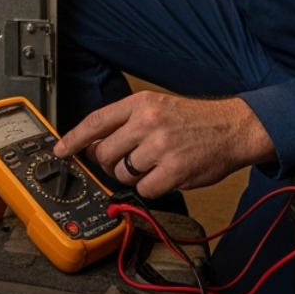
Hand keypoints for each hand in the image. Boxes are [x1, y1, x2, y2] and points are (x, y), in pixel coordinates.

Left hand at [53, 90, 275, 199]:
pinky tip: (165, 175)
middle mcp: (148, 123)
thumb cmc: (196, 120)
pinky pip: (145, 190)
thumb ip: (127, 122)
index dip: (73, 139)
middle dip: (110, 163)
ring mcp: (160, 147)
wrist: (233, 128)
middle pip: (105, 153)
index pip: (96, 121)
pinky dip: (151, 188)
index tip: (61, 150)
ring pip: (123, 174)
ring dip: (134, 176)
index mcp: (141, 104)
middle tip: (125, 162)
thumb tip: (95, 144)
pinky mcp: (174, 171)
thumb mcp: (158, 107)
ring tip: (153, 165)